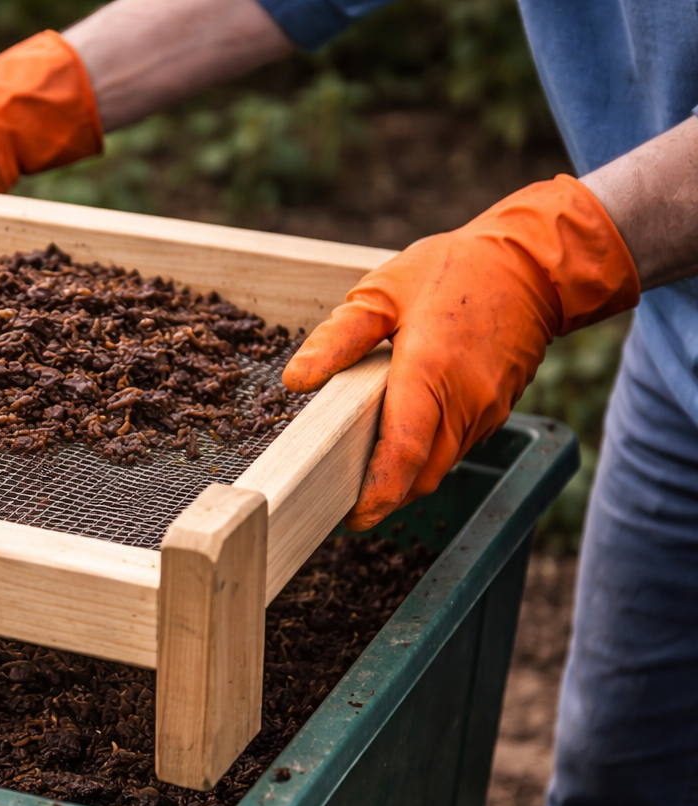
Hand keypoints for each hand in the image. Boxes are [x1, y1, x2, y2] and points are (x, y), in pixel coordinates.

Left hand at [283, 175, 639, 530]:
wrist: (532, 267)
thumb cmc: (451, 272)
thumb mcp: (382, 291)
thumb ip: (338, 338)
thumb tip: (295, 380)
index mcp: (431, 372)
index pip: (403, 454)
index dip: (376, 494)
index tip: (349, 516)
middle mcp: (465, 403)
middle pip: (420, 475)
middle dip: (383, 497)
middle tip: (339, 500)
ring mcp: (486, 412)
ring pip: (439, 467)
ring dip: (404, 478)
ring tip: (361, 474)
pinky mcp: (496, 413)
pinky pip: (455, 448)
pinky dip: (425, 456)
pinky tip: (397, 441)